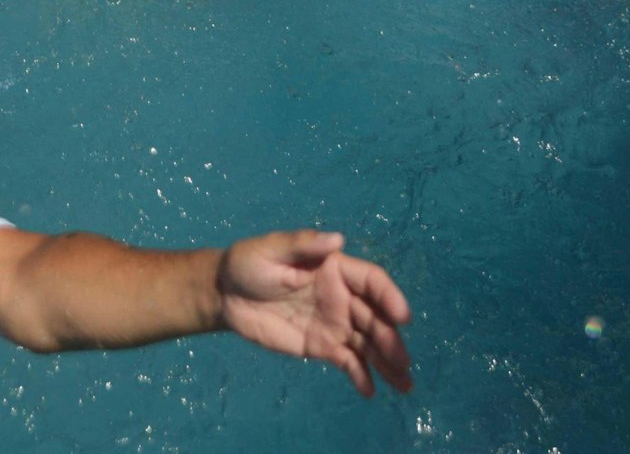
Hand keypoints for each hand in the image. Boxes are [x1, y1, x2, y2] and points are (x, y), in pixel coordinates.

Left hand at [216, 230, 413, 397]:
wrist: (225, 295)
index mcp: (335, 268)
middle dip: (391, 340)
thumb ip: (302, 245)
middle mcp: (342, 297)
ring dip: (387, 363)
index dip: (390, 297)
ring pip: (368, 344)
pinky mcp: (322, 346)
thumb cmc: (247, 263)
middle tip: (403, 362)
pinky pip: (348, 361)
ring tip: (404, 385)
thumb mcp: (270, 248)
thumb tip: (337, 238)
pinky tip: (369, 391)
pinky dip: (361, 376)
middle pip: (375, 318)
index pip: (372, 282)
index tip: (402, 318)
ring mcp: (334, 324)